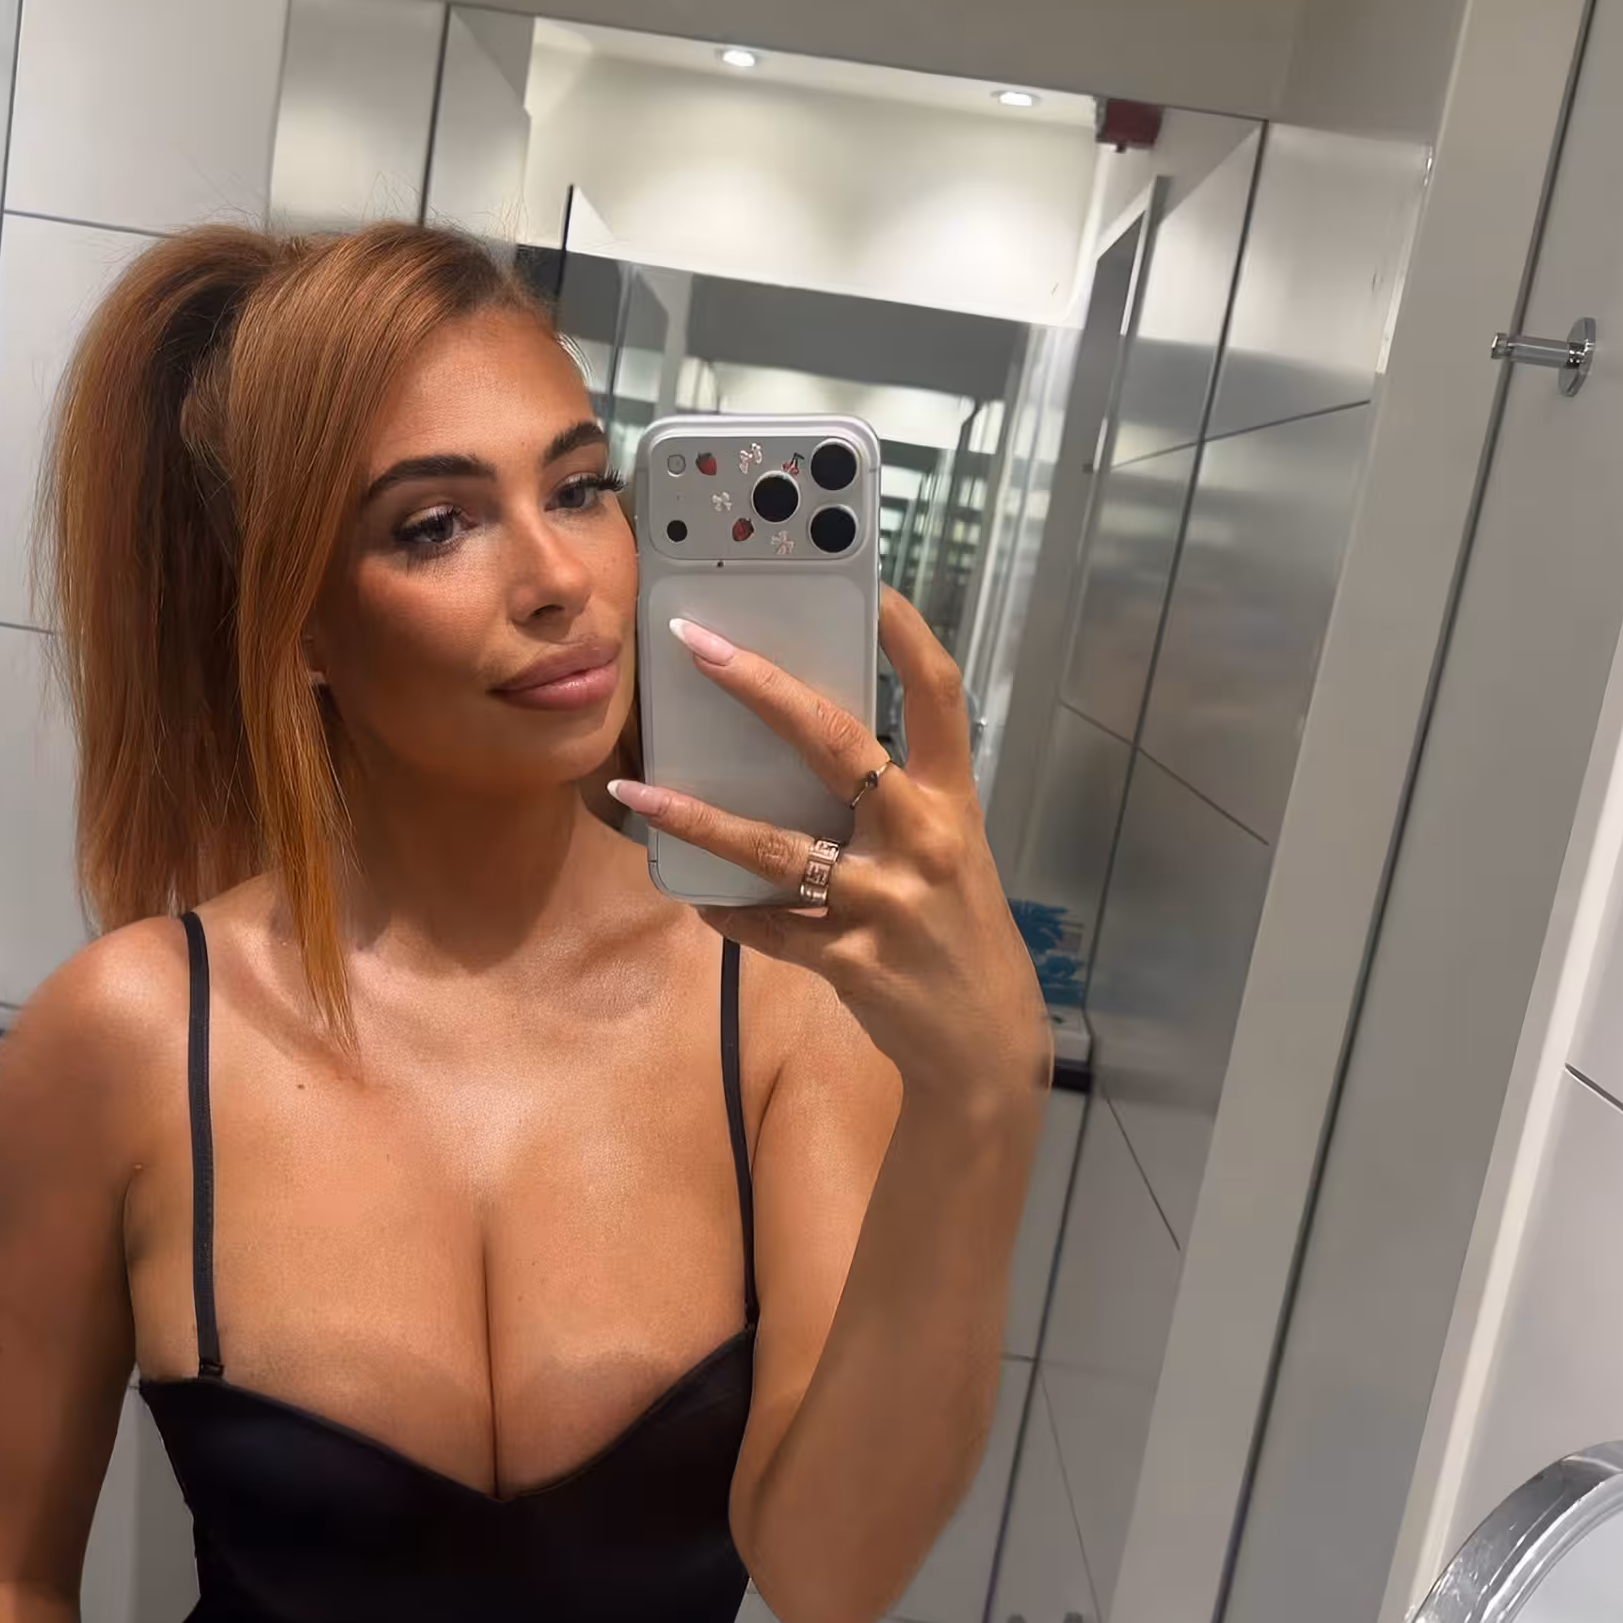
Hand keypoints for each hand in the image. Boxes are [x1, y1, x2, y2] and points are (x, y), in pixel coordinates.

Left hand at [610, 589, 1049, 1108]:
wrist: (984, 1039)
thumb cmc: (957, 929)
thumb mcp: (948, 852)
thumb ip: (891, 801)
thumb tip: (806, 741)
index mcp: (952, 802)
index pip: (938, 697)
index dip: (907, 635)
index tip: (870, 583)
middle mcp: (924, 842)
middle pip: (836, 746)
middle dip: (760, 688)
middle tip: (694, 644)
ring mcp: (887, 905)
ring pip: (775, 850)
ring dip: (698, 818)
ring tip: (637, 789)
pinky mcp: (852, 964)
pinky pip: (769, 928)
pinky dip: (726, 911)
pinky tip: (693, 893)